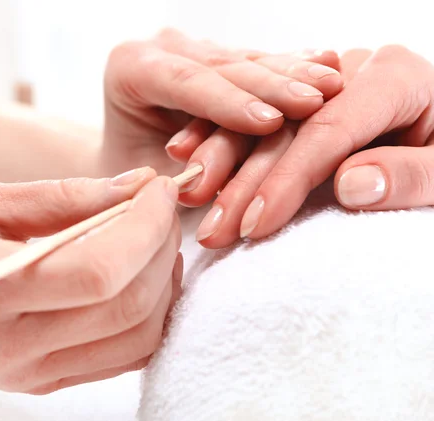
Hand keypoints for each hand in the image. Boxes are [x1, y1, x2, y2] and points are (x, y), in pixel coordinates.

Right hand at [0, 168, 181, 393]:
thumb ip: (62, 197)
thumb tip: (137, 186)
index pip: (96, 273)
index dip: (145, 227)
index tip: (158, 189)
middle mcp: (10, 350)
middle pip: (128, 307)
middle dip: (161, 247)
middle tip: (159, 205)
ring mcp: (29, 375)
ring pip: (138, 338)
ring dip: (163, 282)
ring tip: (152, 237)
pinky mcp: (43, 383)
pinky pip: (123, 356)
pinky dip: (149, 313)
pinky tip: (138, 274)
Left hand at [101, 28, 342, 177]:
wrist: (132, 154)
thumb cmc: (136, 174)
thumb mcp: (142, 177)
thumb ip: (168, 174)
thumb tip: (197, 183)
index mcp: (131, 67)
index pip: (184, 82)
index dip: (228, 102)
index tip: (270, 121)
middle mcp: (165, 47)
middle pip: (224, 66)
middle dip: (272, 85)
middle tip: (317, 100)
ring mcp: (196, 46)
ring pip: (250, 60)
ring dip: (294, 73)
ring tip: (334, 82)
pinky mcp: (224, 56)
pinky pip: (263, 62)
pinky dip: (296, 67)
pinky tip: (329, 64)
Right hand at [185, 45, 433, 245]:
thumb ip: (412, 176)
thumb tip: (350, 185)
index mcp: (394, 78)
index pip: (328, 130)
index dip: (288, 180)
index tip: (256, 225)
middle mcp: (351, 72)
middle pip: (284, 128)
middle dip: (243, 182)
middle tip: (214, 231)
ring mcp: (321, 86)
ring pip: (259, 121)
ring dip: (220, 162)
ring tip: (190, 201)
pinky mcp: (303, 103)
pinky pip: (253, 119)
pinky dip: (218, 138)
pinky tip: (188, 157)